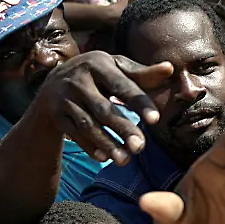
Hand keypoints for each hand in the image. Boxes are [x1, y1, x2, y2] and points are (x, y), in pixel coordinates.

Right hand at [33, 50, 171, 163]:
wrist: (54, 82)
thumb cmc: (97, 75)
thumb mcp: (116, 68)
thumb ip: (142, 73)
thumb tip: (170, 68)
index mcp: (98, 64)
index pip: (122, 85)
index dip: (139, 102)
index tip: (155, 120)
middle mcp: (78, 80)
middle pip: (103, 109)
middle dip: (122, 129)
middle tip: (140, 147)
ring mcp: (64, 99)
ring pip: (87, 125)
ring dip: (106, 143)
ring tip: (125, 160)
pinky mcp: (57, 115)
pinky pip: (74, 134)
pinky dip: (89, 146)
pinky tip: (104, 158)